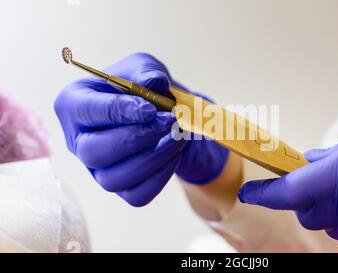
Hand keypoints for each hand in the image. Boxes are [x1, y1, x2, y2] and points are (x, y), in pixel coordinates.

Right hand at [55, 52, 227, 206]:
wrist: (160, 114)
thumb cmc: (143, 89)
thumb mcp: (144, 67)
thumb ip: (145, 71)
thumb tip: (153, 83)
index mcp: (74, 105)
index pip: (86, 112)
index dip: (118, 111)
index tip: (150, 109)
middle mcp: (79, 141)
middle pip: (94, 152)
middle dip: (137, 137)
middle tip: (170, 122)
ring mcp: (97, 169)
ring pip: (114, 179)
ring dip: (154, 157)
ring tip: (178, 136)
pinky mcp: (121, 188)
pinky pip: (137, 195)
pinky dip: (161, 175)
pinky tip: (174, 153)